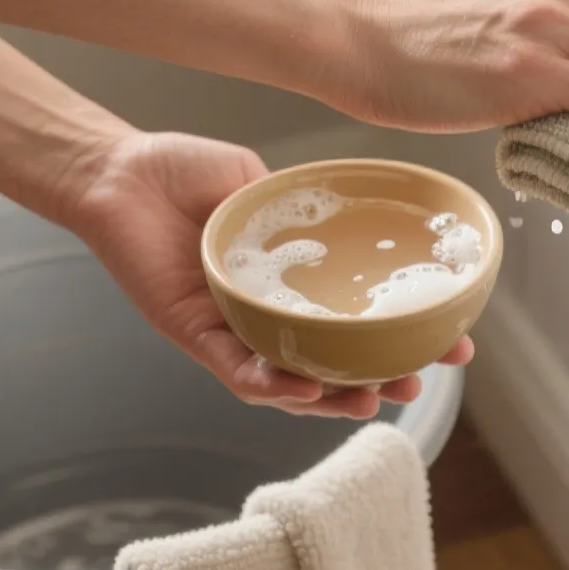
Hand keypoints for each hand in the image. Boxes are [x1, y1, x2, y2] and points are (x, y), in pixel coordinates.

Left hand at [60, 131, 472, 416]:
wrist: (118, 171)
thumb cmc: (181, 171)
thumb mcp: (261, 182)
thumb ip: (300, 202)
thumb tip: (354, 210)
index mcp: (287, 284)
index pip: (351, 322)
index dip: (399, 338)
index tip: (450, 342)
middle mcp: (262, 315)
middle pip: (329, 366)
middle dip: (379, 381)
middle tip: (421, 382)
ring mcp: (229, 329)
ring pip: (288, 383)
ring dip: (332, 398)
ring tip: (374, 398)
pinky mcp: (191, 333)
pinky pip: (236, 370)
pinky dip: (271, 385)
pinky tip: (305, 391)